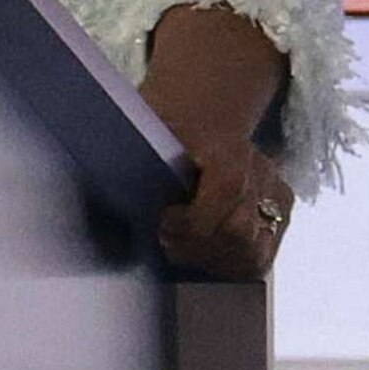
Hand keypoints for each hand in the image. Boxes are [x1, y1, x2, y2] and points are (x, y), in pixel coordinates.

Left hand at [138, 1, 293, 279]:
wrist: (203, 105)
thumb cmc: (165, 121)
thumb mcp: (142, 127)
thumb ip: (119, 160)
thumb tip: (86, 208)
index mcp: (226, 144)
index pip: (227, 189)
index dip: (194, 220)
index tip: (162, 223)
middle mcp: (259, 166)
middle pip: (240, 231)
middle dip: (198, 246)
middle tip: (166, 242)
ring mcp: (275, 188)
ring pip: (254, 250)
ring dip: (214, 260)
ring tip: (183, 250)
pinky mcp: (282, 207)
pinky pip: (265, 254)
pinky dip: (234, 264)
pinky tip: (206, 256)